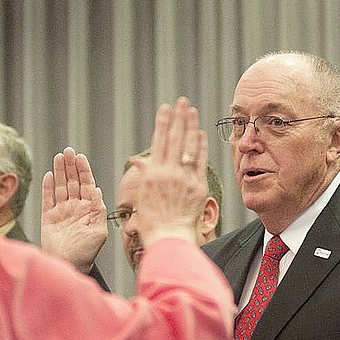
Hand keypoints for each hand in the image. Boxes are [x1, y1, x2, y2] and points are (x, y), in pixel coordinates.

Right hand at [41, 147, 107, 273]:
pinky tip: (48, 175)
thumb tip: (98, 190)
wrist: (69, 266)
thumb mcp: (98, 232)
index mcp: (88, 210)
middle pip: (73, 182)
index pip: (87, 185)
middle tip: (69, 151)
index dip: (84, 171)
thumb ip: (98, 211)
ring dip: (60, 171)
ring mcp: (61, 212)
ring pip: (60, 187)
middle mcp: (75, 208)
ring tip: (59, 156)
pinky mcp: (48, 218)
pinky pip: (47, 199)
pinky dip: (47, 187)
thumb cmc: (86, 253)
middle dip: (71, 166)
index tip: (80, 157)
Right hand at [129, 97, 207, 248]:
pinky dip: (201, 146)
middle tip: (182, 101)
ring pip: (189, 146)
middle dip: (179, 117)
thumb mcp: (142, 197)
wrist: (169, 238)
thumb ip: (145, 175)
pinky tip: (201, 133)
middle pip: (175, 138)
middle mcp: (168, 173)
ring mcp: (184, 178)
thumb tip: (138, 161)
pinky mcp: (198, 186)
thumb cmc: (152, 222)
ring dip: (191, 126)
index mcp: (152, 174)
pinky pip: (200, 162)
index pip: (158, 141)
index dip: (163, 122)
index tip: (166, 108)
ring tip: (193, 110)